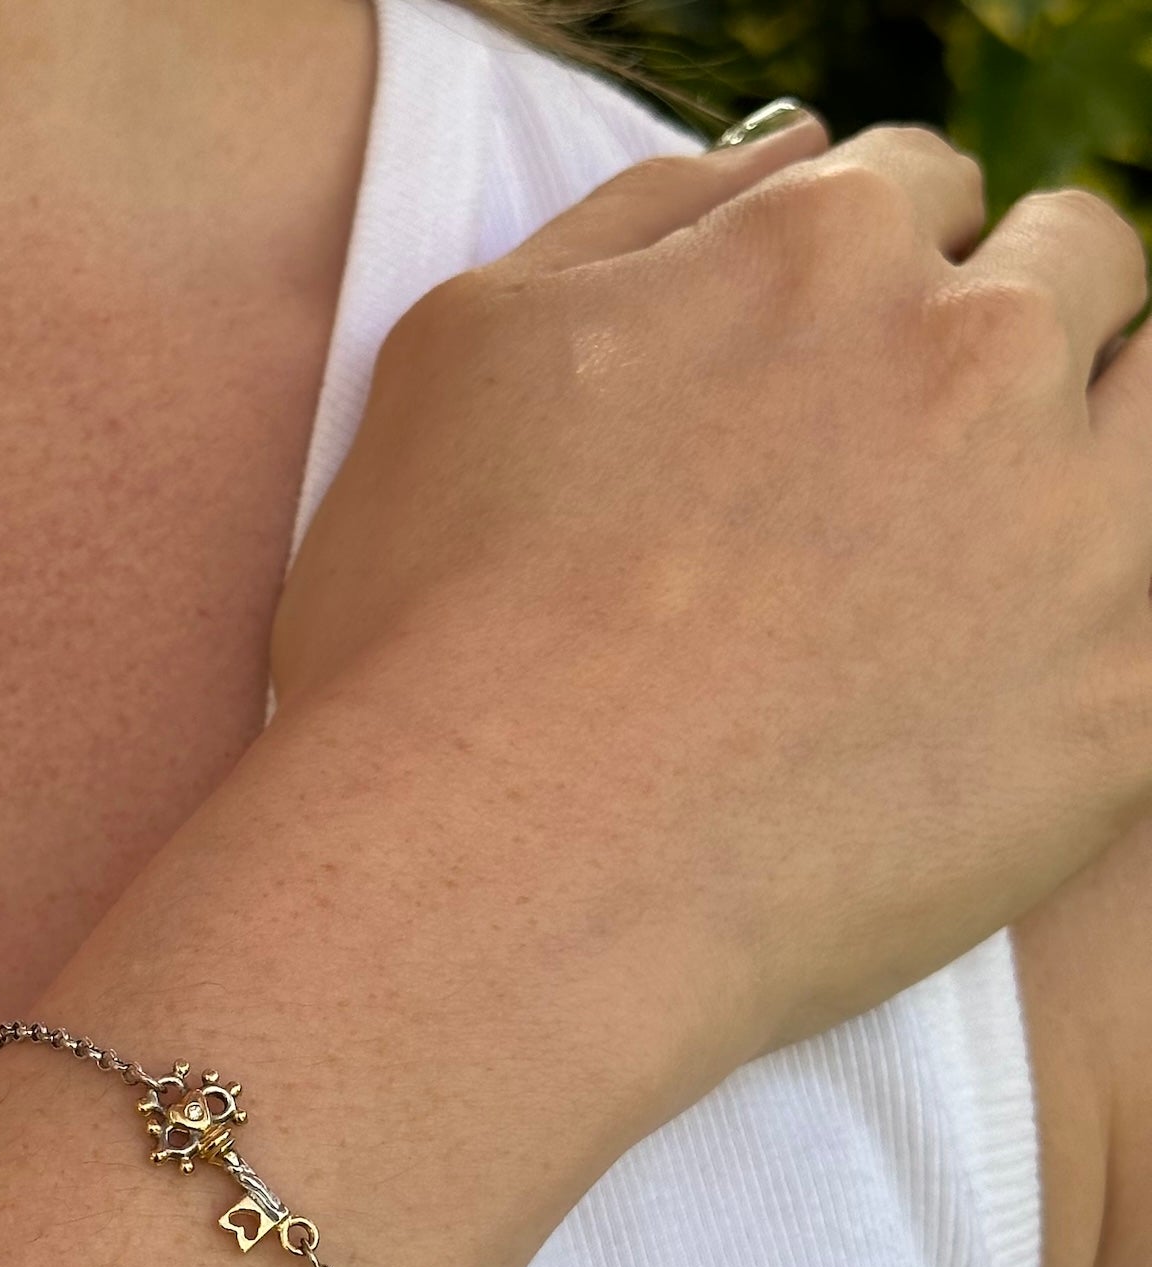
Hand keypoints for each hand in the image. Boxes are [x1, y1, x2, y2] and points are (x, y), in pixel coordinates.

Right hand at [272, 124, 1151, 1057]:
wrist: (493, 871)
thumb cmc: (434, 627)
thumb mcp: (463, 352)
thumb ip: (636, 216)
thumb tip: (785, 145)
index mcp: (816, 253)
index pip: (912, 186)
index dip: (867, 267)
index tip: (821, 363)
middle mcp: (975, 356)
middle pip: (1072, 268)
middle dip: (1001, 329)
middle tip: (898, 458)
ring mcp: (1071, 532)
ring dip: (1095, 440)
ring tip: (984, 548)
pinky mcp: (1118, 710)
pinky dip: (1111, 614)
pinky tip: (1013, 667)